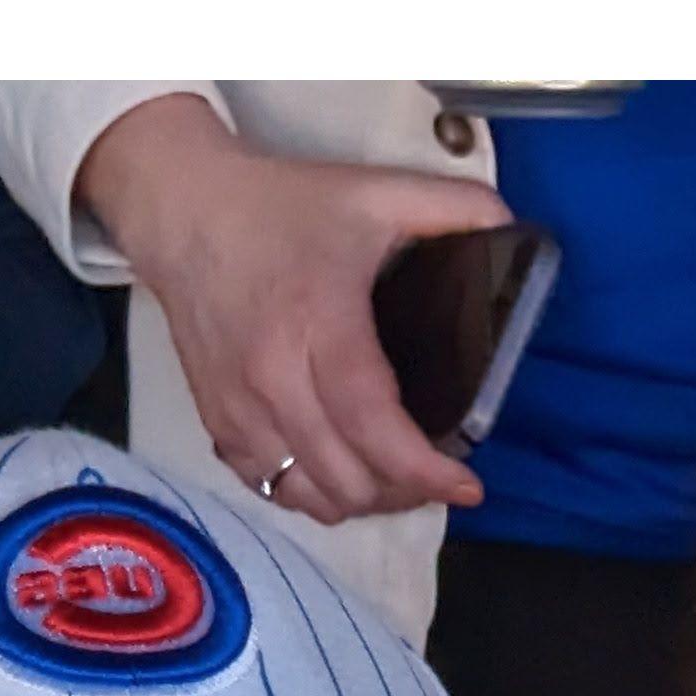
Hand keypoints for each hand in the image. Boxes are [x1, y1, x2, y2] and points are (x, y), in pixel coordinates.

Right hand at [74, 93, 511, 525]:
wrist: (184, 213)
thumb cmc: (280, 208)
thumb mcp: (373, 193)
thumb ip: (449, 207)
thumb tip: (512, 229)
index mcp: (318, 323)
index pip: (373, 424)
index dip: (423, 469)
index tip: (466, 484)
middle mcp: (272, 379)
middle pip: (347, 478)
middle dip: (405, 492)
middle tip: (437, 474)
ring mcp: (240, 409)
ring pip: (310, 496)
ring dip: (361, 501)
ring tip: (394, 480)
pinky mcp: (219, 424)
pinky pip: (272, 489)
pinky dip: (313, 495)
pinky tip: (342, 475)